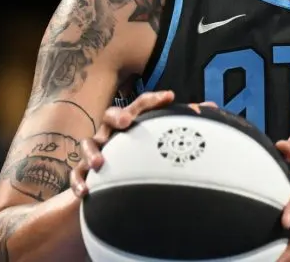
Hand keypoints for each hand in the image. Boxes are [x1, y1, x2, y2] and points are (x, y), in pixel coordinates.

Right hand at [69, 91, 216, 195]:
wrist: (116, 183)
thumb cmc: (142, 154)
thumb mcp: (162, 138)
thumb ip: (184, 124)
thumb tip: (214, 107)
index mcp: (133, 122)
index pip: (141, 104)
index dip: (153, 99)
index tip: (170, 96)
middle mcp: (113, 133)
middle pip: (110, 115)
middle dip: (118, 117)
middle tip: (127, 123)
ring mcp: (98, 151)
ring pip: (88, 143)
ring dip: (92, 151)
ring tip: (100, 163)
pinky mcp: (85, 172)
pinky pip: (76, 174)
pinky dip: (78, 182)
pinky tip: (86, 192)